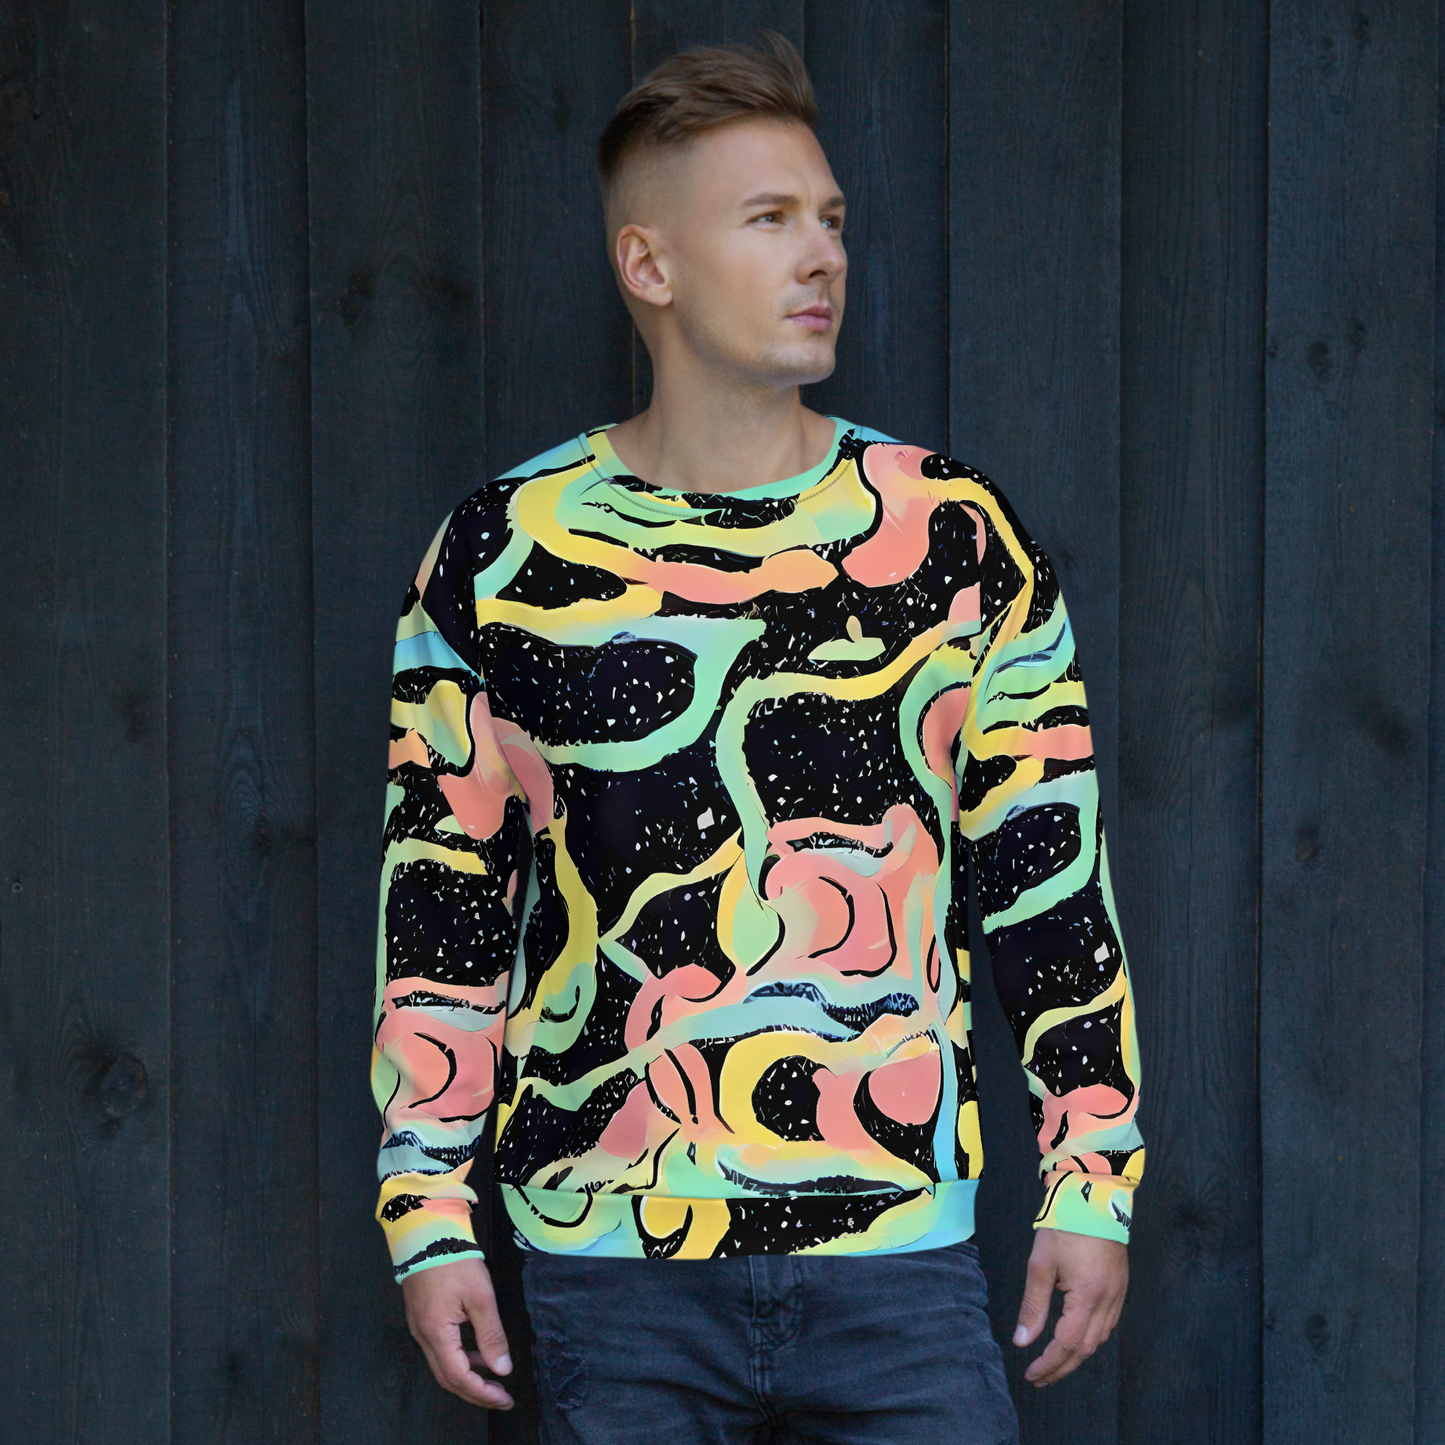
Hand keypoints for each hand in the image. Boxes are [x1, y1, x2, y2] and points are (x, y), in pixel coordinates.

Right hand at [401, 1257, 514, 1409]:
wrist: (426, 1232)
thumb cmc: (455, 1261)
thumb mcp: (480, 1296)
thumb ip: (491, 1335)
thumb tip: (502, 1369)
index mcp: (436, 1334)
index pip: (459, 1377)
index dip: (482, 1393)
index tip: (505, 1398)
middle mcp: (423, 1337)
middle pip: (447, 1378)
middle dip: (476, 1392)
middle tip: (502, 1397)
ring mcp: (419, 1328)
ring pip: (442, 1366)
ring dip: (468, 1376)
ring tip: (494, 1377)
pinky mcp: (422, 1318)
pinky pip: (440, 1351)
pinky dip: (460, 1359)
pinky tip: (477, 1353)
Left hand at [1012, 1228, 1127, 1386]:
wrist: (1093, 1197)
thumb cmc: (1064, 1226)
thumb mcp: (1040, 1264)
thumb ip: (1033, 1306)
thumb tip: (1022, 1341)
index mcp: (1088, 1297)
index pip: (1067, 1344)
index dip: (1049, 1363)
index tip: (1031, 1375)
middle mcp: (1108, 1302)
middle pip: (1086, 1348)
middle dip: (1062, 1367)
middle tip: (1040, 1378)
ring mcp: (1118, 1295)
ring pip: (1099, 1339)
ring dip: (1076, 1356)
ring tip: (1054, 1364)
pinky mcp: (1120, 1287)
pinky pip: (1107, 1324)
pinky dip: (1090, 1338)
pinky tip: (1075, 1339)